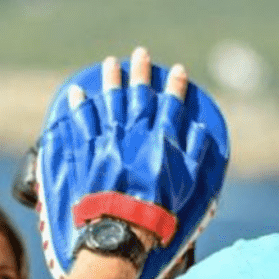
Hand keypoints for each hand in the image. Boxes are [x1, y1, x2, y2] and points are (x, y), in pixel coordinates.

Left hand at [23, 46, 229, 278]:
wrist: (125, 224)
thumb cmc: (160, 207)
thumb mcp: (189, 182)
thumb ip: (196, 152)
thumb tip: (200, 129)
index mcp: (162, 138)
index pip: (171, 104)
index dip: (175, 86)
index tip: (178, 70)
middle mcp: (135, 132)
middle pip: (138, 94)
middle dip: (140, 71)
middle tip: (140, 53)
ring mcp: (109, 139)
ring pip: (110, 101)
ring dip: (111, 80)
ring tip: (110, 63)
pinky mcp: (87, 151)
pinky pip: (80, 123)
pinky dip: (78, 106)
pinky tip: (77, 92)